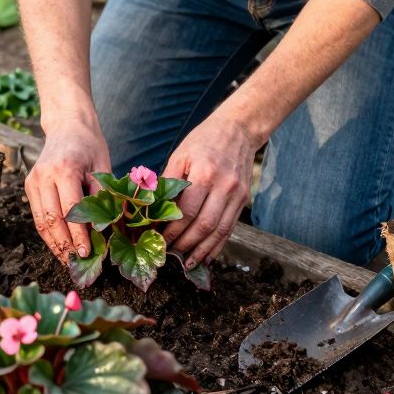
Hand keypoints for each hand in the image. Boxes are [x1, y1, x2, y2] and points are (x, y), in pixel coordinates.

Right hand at [25, 118, 110, 262]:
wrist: (67, 125)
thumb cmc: (90, 146)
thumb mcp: (103, 168)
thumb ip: (104, 197)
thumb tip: (109, 230)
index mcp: (64, 169)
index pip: (70, 210)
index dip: (78, 235)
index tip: (87, 253)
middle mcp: (43, 176)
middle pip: (52, 220)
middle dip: (64, 245)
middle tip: (77, 263)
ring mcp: (33, 181)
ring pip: (41, 222)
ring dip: (54, 244)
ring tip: (67, 260)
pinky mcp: (29, 186)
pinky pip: (38, 216)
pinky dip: (48, 234)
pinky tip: (60, 246)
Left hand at [161, 115, 260, 268]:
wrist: (238, 130)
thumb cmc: (203, 141)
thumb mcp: (180, 155)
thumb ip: (167, 183)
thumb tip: (151, 210)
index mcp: (204, 174)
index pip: (186, 212)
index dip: (172, 230)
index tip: (158, 240)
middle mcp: (223, 187)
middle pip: (204, 226)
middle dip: (185, 244)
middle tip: (169, 255)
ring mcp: (236, 195)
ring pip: (219, 231)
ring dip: (203, 251)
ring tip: (188, 264)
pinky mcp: (243, 200)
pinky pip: (230, 228)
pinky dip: (218, 245)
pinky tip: (207, 256)